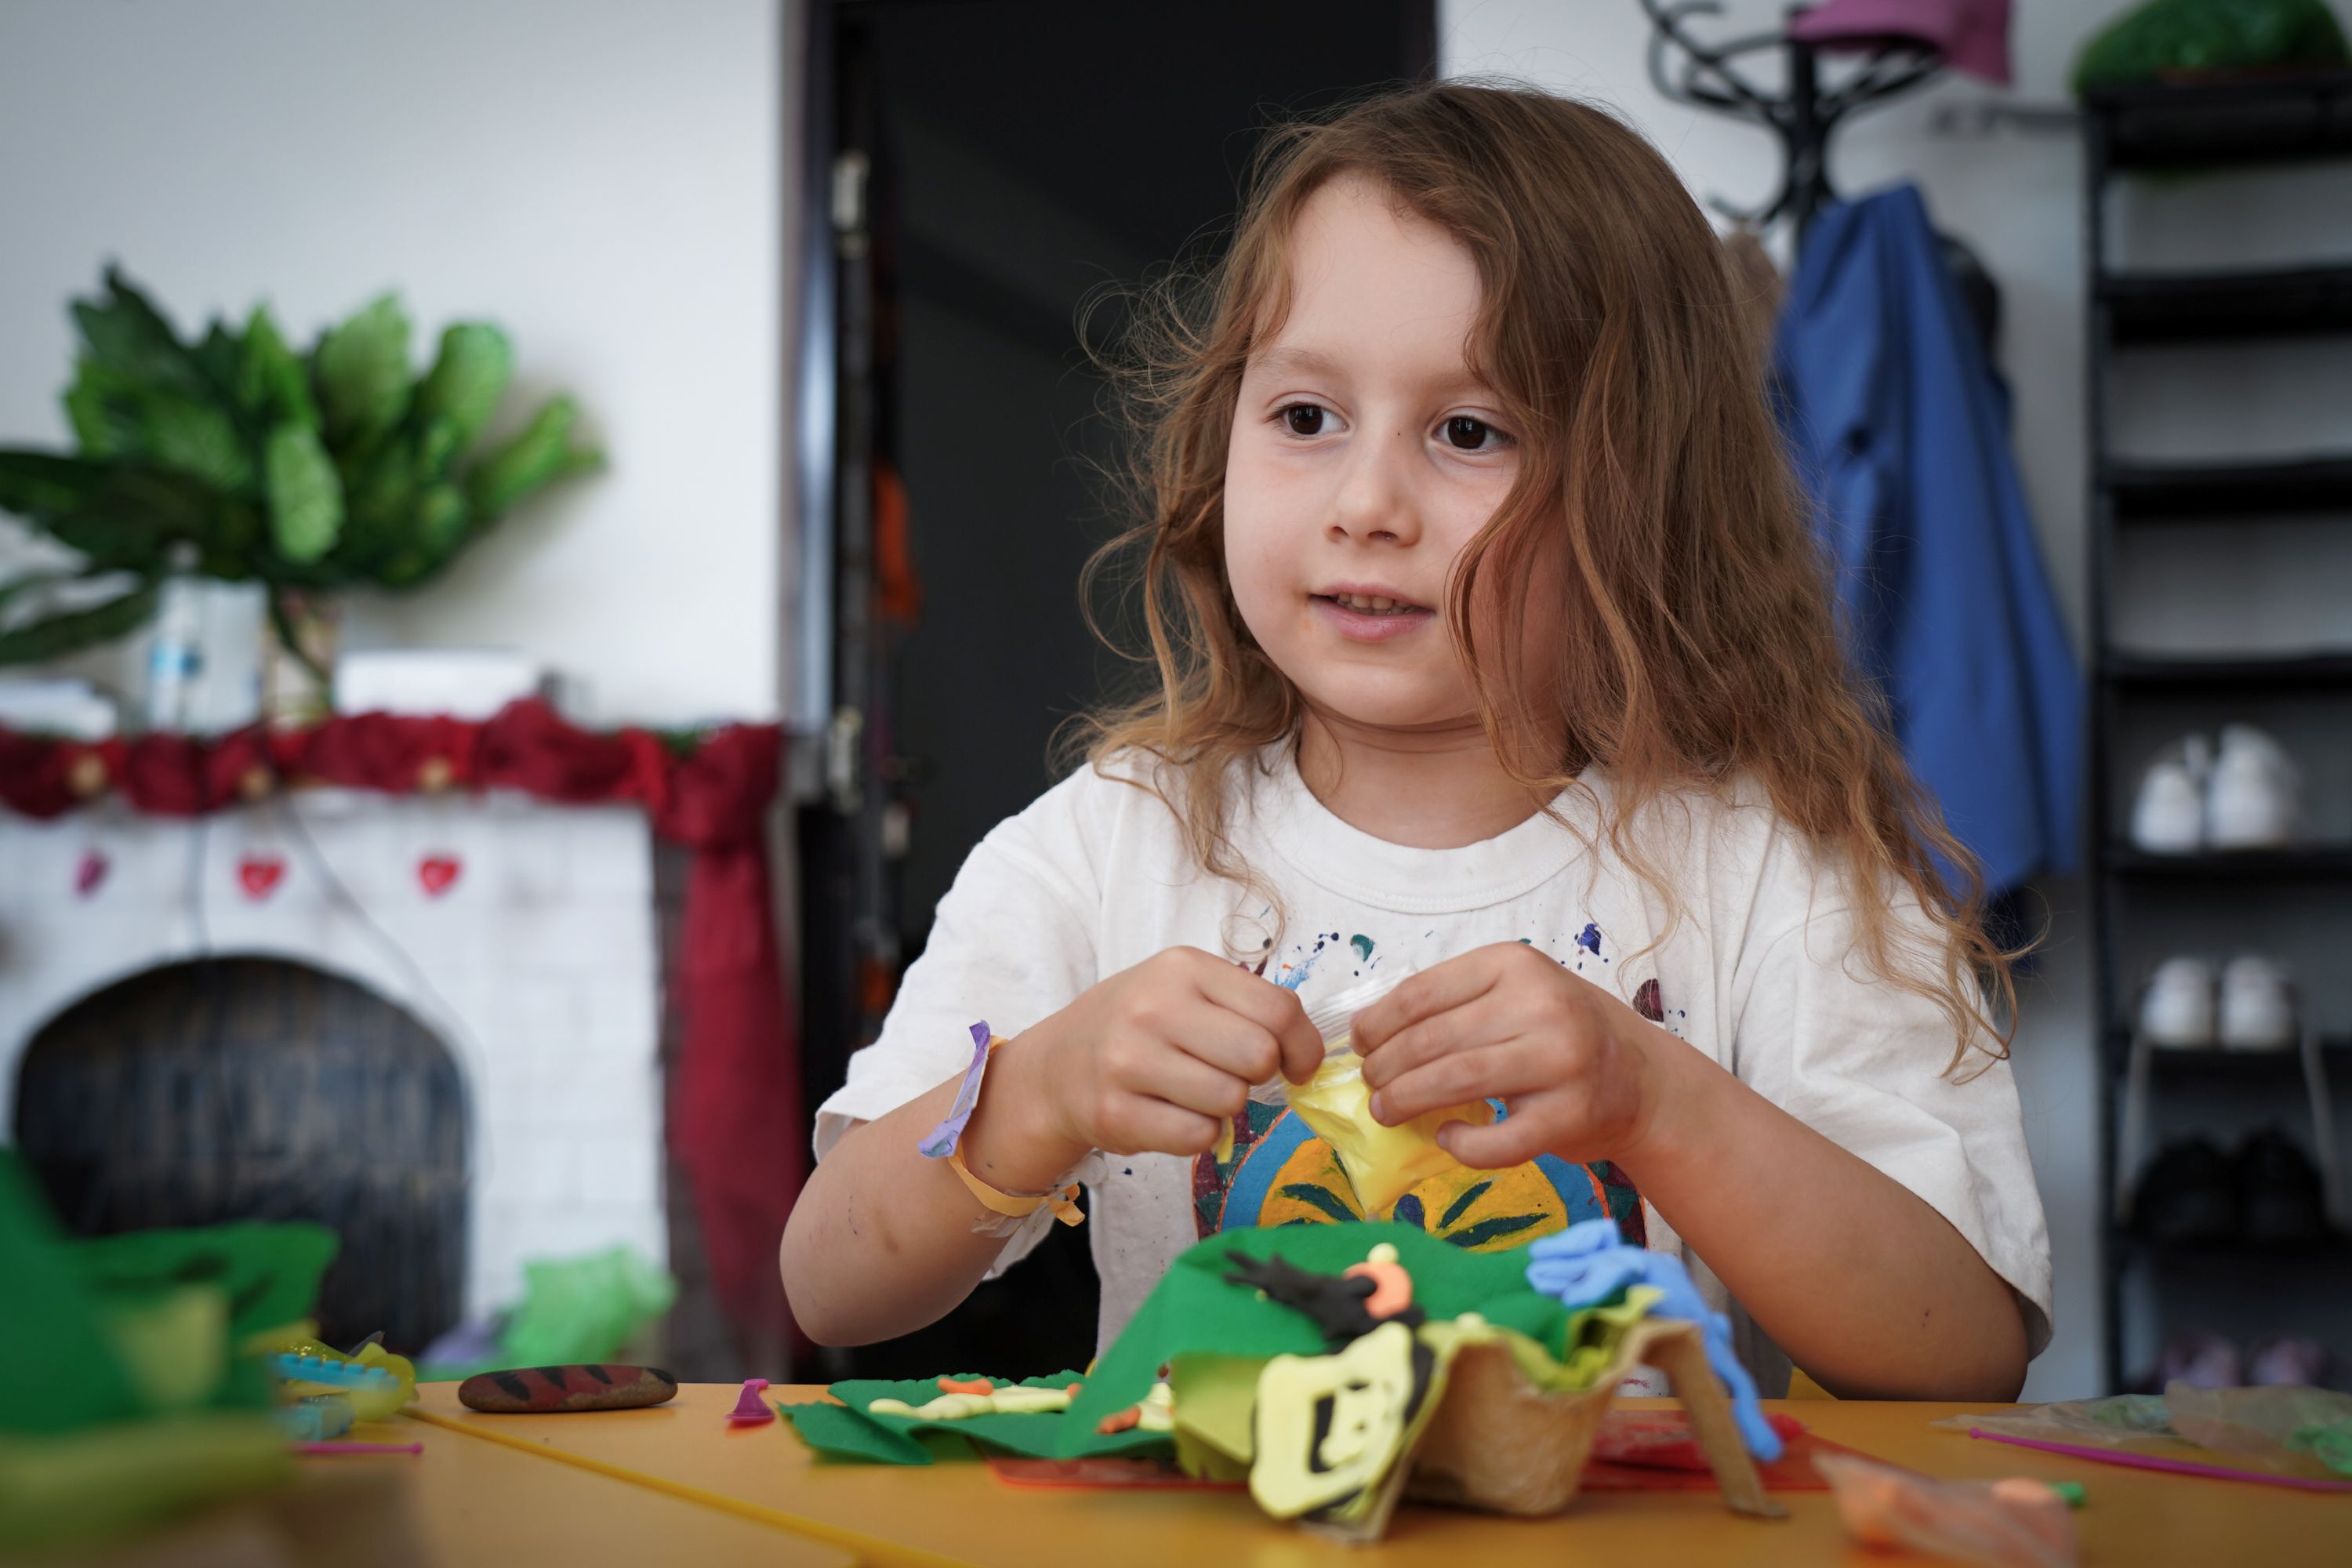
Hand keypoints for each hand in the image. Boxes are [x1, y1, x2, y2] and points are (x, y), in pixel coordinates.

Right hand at [974, 947, 1323, 1181]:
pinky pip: (1198, 1136)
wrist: (1057, 1065)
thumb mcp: (1186, 989)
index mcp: (1182, 968)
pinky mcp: (1115, 1113)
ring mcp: (1128, 1062)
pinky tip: (1173, 1114)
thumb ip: (1247, 1006)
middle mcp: (1152, 1008)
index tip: (1295, 1064)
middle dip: (1259, 1075)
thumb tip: (1309, 1056)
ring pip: (1230, 1100)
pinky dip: (1199, 1134)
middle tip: (1233, 1073)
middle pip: (1259, 1056)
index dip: (1302, 1047)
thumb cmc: (1139, 1025)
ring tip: (1196, 1092)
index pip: (1278, 1010)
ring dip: (1226, 1106)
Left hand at [1349, 942, 1662, 1169]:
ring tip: (1386, 1111)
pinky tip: (1446, 1138)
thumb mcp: (1514, 992)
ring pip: (1455, 1080)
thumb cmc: (1559, 1032)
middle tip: (1371, 1087)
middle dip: (1385, 1068)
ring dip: (1405, 1101)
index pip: (1421, 993)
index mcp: (1515, 964)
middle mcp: (1541, 1005)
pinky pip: (1497, 1140)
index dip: (1378, 1023)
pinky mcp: (1570, 1116)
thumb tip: (1367, 1033)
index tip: (1360, 1044)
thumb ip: (1454, 1004)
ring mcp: (1560, 1061)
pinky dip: (1461, 1145)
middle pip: (1431, 1039)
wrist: (1641, 1078)